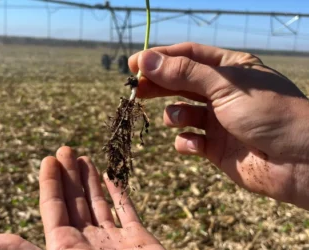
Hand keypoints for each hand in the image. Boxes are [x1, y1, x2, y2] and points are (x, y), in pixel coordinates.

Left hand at [0, 146, 163, 249]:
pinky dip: (120, 193)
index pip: (54, 207)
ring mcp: (114, 240)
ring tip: (84, 157)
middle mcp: (88, 241)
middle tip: (65, 148)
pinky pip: (127, 210)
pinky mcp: (138, 238)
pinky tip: (112, 178)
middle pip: (74, 200)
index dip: (50, 182)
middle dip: (69, 173)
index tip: (49, 158)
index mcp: (66, 246)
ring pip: (98, 203)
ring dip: (91, 180)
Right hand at [129, 42, 308, 208]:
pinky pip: (189, 140)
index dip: (160, 58)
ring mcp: (218, 120)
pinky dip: (187, 142)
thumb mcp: (224, 85)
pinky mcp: (215, 146)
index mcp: (229, 68)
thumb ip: (183, 73)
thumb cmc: (269, 113)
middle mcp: (222, 92)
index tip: (134, 64)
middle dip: (158, 86)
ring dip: (175, 115)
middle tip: (136, 90)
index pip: (188, 56)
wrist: (299, 162)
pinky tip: (195, 144)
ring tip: (179, 119)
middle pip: (180, 83)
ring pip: (181, 112)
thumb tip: (145, 60)